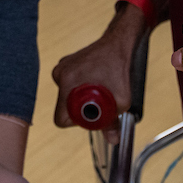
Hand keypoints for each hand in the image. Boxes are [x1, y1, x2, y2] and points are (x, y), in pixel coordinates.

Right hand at [51, 8, 142, 140]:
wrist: (120, 41)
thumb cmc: (120, 66)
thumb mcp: (121, 99)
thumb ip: (113, 122)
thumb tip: (113, 141)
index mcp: (67, 81)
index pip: (61, 118)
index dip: (78, 122)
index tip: (94, 114)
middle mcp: (60, 74)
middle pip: (66, 108)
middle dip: (83, 110)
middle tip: (102, 102)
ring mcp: (63, 67)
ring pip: (70, 96)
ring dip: (84, 97)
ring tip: (102, 87)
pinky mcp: (68, 63)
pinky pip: (73, 84)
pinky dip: (84, 87)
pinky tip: (98, 79)